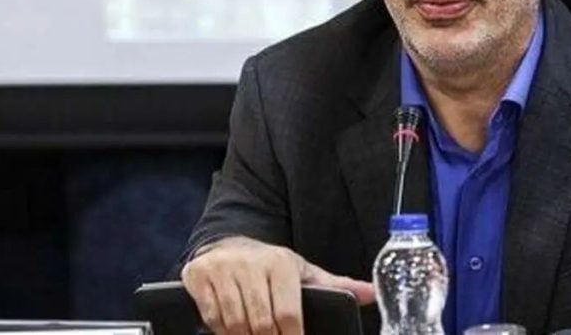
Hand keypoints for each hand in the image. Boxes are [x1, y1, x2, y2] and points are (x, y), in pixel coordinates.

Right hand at [181, 236, 374, 334]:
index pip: (288, 315)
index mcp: (280, 263)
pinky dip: (220, 330)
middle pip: (261, 324)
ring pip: (233, 324)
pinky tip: (230, 329)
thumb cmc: (270, 266)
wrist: (228, 245)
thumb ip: (335, 285)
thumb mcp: (302, 271)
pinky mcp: (198, 275)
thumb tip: (372, 293)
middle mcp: (251, 263)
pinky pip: (211, 317)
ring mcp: (223, 269)